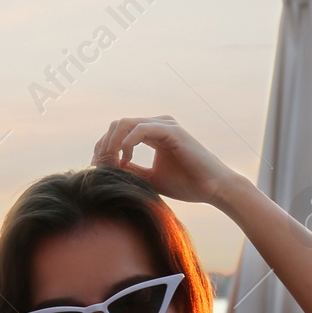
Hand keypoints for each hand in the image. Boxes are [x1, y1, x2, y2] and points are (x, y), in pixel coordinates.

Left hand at [91, 116, 242, 205]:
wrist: (213, 189)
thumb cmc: (187, 184)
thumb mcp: (150, 179)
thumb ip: (132, 171)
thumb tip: (108, 169)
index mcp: (153, 134)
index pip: (120, 132)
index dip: (104, 147)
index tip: (98, 167)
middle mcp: (158, 125)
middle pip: (119, 124)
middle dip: (105, 144)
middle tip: (101, 166)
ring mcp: (165, 126)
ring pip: (127, 123)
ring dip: (113, 143)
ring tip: (112, 163)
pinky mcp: (172, 131)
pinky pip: (141, 129)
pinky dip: (128, 142)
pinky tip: (125, 159)